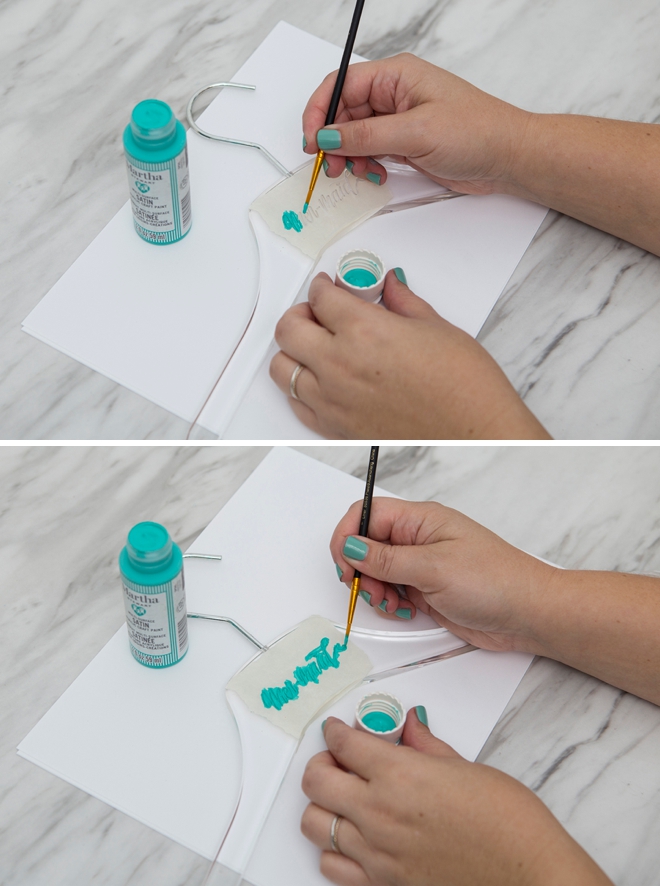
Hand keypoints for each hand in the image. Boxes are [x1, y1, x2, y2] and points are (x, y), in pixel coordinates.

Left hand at [270, 271, 549, 439]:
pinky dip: (301, 388)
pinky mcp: (336, 428)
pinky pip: (297, 404)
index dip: (323, 286)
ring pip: (282, 369)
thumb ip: (401, 303)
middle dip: (301, 313)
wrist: (476, 434)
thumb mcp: (436, 327)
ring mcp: (333, 400)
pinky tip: (320, 380)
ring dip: (294, 352)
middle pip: (289, 329)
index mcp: (363, 331)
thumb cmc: (465, 387)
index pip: (321, 297)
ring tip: (315, 347)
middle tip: (318, 312)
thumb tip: (389, 288)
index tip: (328, 286)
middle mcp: (340, 365)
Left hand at [301, 713, 610, 885]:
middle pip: (316, 779)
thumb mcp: (467, 767)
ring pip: (314, 822)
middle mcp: (380, 814)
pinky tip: (352, 836)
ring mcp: (377, 854)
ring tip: (343, 796)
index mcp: (400, 775)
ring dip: (324, 804)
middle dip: (322, 761)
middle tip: (337, 758)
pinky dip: (332, 848)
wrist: (531, 877)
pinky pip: (330, 865)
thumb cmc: (509, 825)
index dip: (336, 730)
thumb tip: (411, 726)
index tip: (337, 729)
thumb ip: (426, 746)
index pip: (343, 743)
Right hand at [302, 53, 527, 193]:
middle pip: (343, 112)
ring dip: (349, 156)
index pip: (341, 85)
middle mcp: (394, 93)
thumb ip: (366, 136)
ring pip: (354, 135)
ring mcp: (398, 118)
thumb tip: (327, 136)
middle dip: (333, 140)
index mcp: (395, 75)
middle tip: (333, 166)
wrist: (506, 157)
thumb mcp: (415, 132)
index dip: (319, 112)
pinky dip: (366, 164)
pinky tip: (376, 174)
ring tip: (359, 172)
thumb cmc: (476, 132)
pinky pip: (371, 150)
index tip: (312, 141)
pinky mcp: (404, 141)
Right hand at [330, 496, 553, 651]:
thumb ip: (386, 558)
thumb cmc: (495, 581)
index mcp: (420, 519)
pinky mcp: (426, 588)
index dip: (348, 535)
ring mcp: (421, 564)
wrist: (528, 614)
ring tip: (393, 604)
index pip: (366, 514)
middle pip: (366, 544)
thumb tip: (351, 545)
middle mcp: (417, 538)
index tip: (344, 563)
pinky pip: (392, 591)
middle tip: (370, 590)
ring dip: (375, 590)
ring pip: (376, 571)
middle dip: (360, 569)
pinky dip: (390, 603)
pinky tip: (404, 611)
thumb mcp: (433, 567)